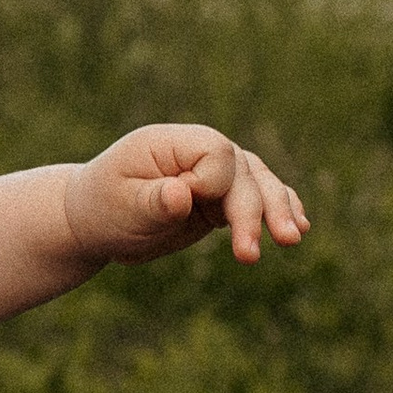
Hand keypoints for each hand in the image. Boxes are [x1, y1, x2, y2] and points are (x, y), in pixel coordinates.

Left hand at [63, 124, 308, 269]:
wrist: (92, 220)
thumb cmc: (101, 209)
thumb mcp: (119, 208)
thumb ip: (153, 201)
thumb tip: (183, 194)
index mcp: (170, 142)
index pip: (215, 153)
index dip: (211, 181)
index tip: (186, 202)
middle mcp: (197, 151)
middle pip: (244, 170)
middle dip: (255, 209)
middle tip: (260, 249)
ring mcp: (212, 174)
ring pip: (258, 183)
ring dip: (278, 210)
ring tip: (292, 239)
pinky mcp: (219, 198)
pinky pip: (257, 198)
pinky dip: (278, 209)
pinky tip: (299, 225)